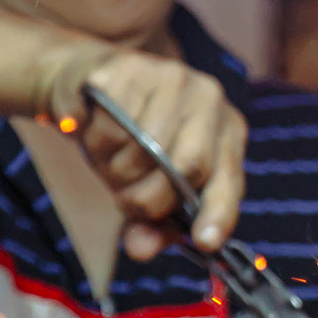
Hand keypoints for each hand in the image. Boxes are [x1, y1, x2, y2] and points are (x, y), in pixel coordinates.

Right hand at [39, 46, 246, 258]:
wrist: (89, 89)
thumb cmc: (131, 144)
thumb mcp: (149, 186)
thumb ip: (151, 224)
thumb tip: (141, 249)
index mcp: (227, 131)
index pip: (228, 179)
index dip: (218, 213)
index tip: (204, 242)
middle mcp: (209, 98)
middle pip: (186, 166)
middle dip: (147, 197)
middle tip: (125, 198)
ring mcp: (172, 77)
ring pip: (143, 147)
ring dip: (115, 169)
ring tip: (108, 159)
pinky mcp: (129, 67)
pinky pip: (110, 125)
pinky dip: (95, 141)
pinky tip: (93, 130)